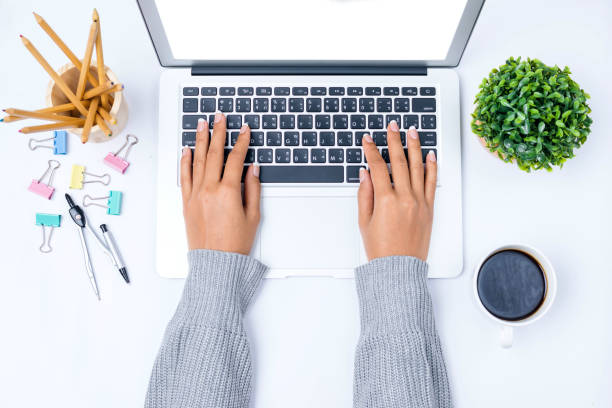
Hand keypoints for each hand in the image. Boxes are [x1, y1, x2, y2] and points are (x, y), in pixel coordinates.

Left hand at [180, 112, 260, 253]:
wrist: (216, 264)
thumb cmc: (235, 244)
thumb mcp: (253, 216)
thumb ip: (253, 189)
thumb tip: (252, 169)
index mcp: (228, 192)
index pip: (235, 159)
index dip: (241, 141)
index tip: (244, 130)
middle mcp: (209, 190)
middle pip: (214, 153)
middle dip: (218, 132)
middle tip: (220, 117)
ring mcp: (195, 195)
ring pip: (197, 160)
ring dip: (200, 140)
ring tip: (202, 124)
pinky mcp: (186, 203)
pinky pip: (184, 176)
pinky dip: (185, 161)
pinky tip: (186, 150)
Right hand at [358, 121, 436, 260]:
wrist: (399, 268)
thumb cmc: (381, 248)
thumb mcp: (364, 221)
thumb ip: (364, 194)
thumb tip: (365, 174)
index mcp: (386, 200)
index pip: (378, 167)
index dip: (371, 150)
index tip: (368, 140)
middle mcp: (405, 198)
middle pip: (400, 161)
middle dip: (394, 140)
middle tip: (392, 126)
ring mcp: (420, 202)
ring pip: (418, 167)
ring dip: (415, 147)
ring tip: (412, 132)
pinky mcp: (429, 208)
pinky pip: (432, 183)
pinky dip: (432, 167)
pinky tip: (430, 154)